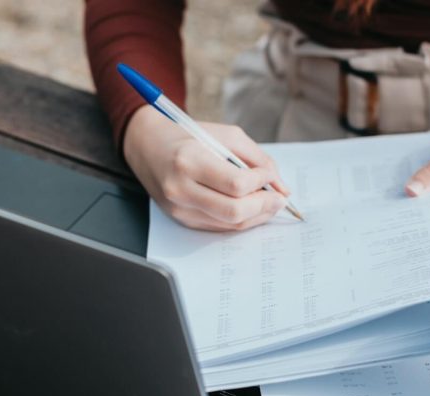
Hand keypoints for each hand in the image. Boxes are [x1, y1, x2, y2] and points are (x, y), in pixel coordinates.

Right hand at [122, 105, 289, 230]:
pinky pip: (220, 226)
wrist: (148, 147)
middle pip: (234, 210)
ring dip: (257, 215)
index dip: (261, 182)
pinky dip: (241, 219)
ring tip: (269, 202)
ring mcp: (180, 208)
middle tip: (279, 198)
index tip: (270, 176)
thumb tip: (281, 186)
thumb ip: (256, 158)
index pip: (236, 184)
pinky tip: (251, 207)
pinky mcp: (182, 220)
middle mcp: (181, 188)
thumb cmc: (188, 137)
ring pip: (230, 223)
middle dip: (264, 205)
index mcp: (189, 160)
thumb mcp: (225, 135)